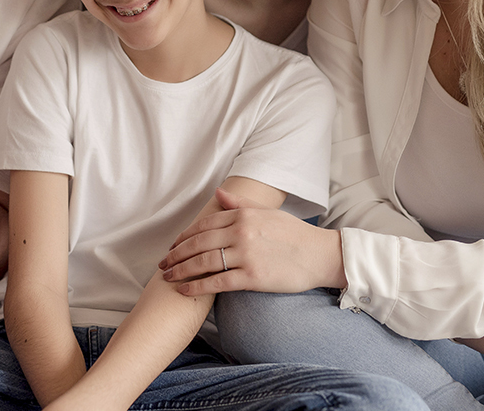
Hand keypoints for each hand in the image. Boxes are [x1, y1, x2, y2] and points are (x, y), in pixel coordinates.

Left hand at [158, 187, 344, 295]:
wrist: (320, 255)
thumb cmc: (295, 234)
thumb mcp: (267, 212)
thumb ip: (240, 203)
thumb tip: (218, 193)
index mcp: (244, 216)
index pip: (204, 225)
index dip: (185, 236)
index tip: (174, 246)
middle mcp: (241, 232)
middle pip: (198, 243)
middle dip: (177, 254)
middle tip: (163, 263)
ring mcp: (246, 254)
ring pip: (203, 262)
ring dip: (181, 270)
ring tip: (168, 277)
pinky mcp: (252, 276)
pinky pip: (217, 282)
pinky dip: (197, 286)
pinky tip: (184, 291)